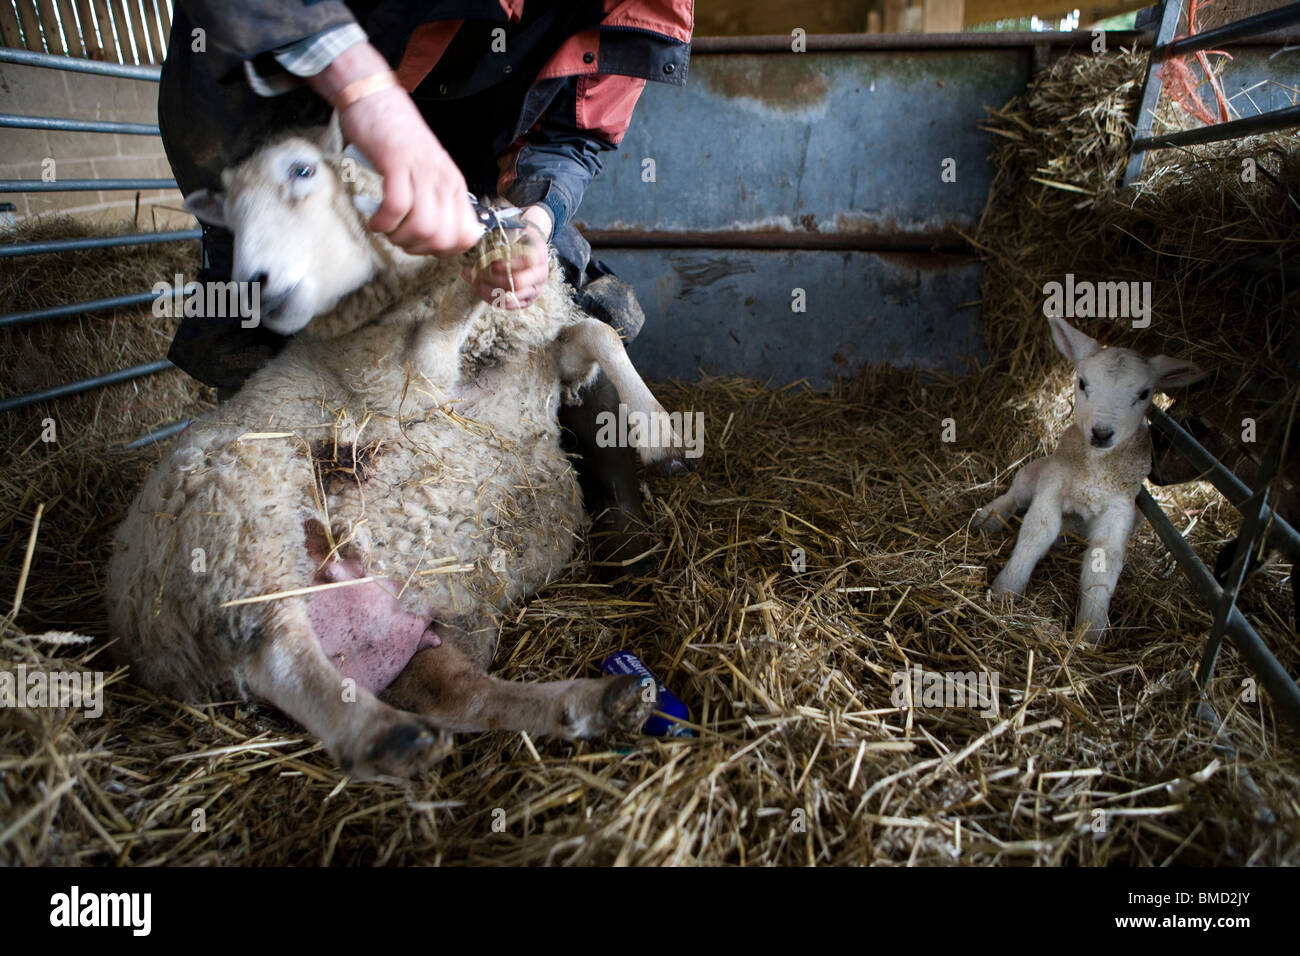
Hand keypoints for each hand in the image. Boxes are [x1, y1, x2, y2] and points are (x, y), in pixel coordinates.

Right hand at [310, 44, 481, 255]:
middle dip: (418, 248)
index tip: (421, 245)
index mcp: (454, 184)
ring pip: (422, 227)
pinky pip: (396, 208)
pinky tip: (374, 219)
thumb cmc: (395, 137)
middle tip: (399, 238)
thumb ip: (436, 199)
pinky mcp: (397, 162)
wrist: (374, 97)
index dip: (443, 250)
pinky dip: (382, 222)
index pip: (466, 236)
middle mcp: (443, 179)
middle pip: (443, 237)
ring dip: (398, 237)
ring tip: (385, 227)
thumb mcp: (427, 171)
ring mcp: (422, 170)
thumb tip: (437, 236)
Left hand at [462, 204, 552, 308]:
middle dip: (493, 279)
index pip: (526, 263)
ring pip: (512, 297)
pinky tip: (479, 290)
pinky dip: (492, 300)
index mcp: (539, 255)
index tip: (492, 264)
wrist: (533, 247)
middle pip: (517, 283)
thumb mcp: (517, 231)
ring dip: (489, 291)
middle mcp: (540, 274)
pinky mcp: (527, 300)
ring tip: (472, 281)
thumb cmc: (520, 238)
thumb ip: (505, 236)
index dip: (508, 264)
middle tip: (475, 273)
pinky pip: (509, 306)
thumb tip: (479, 236)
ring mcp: (535, 289)